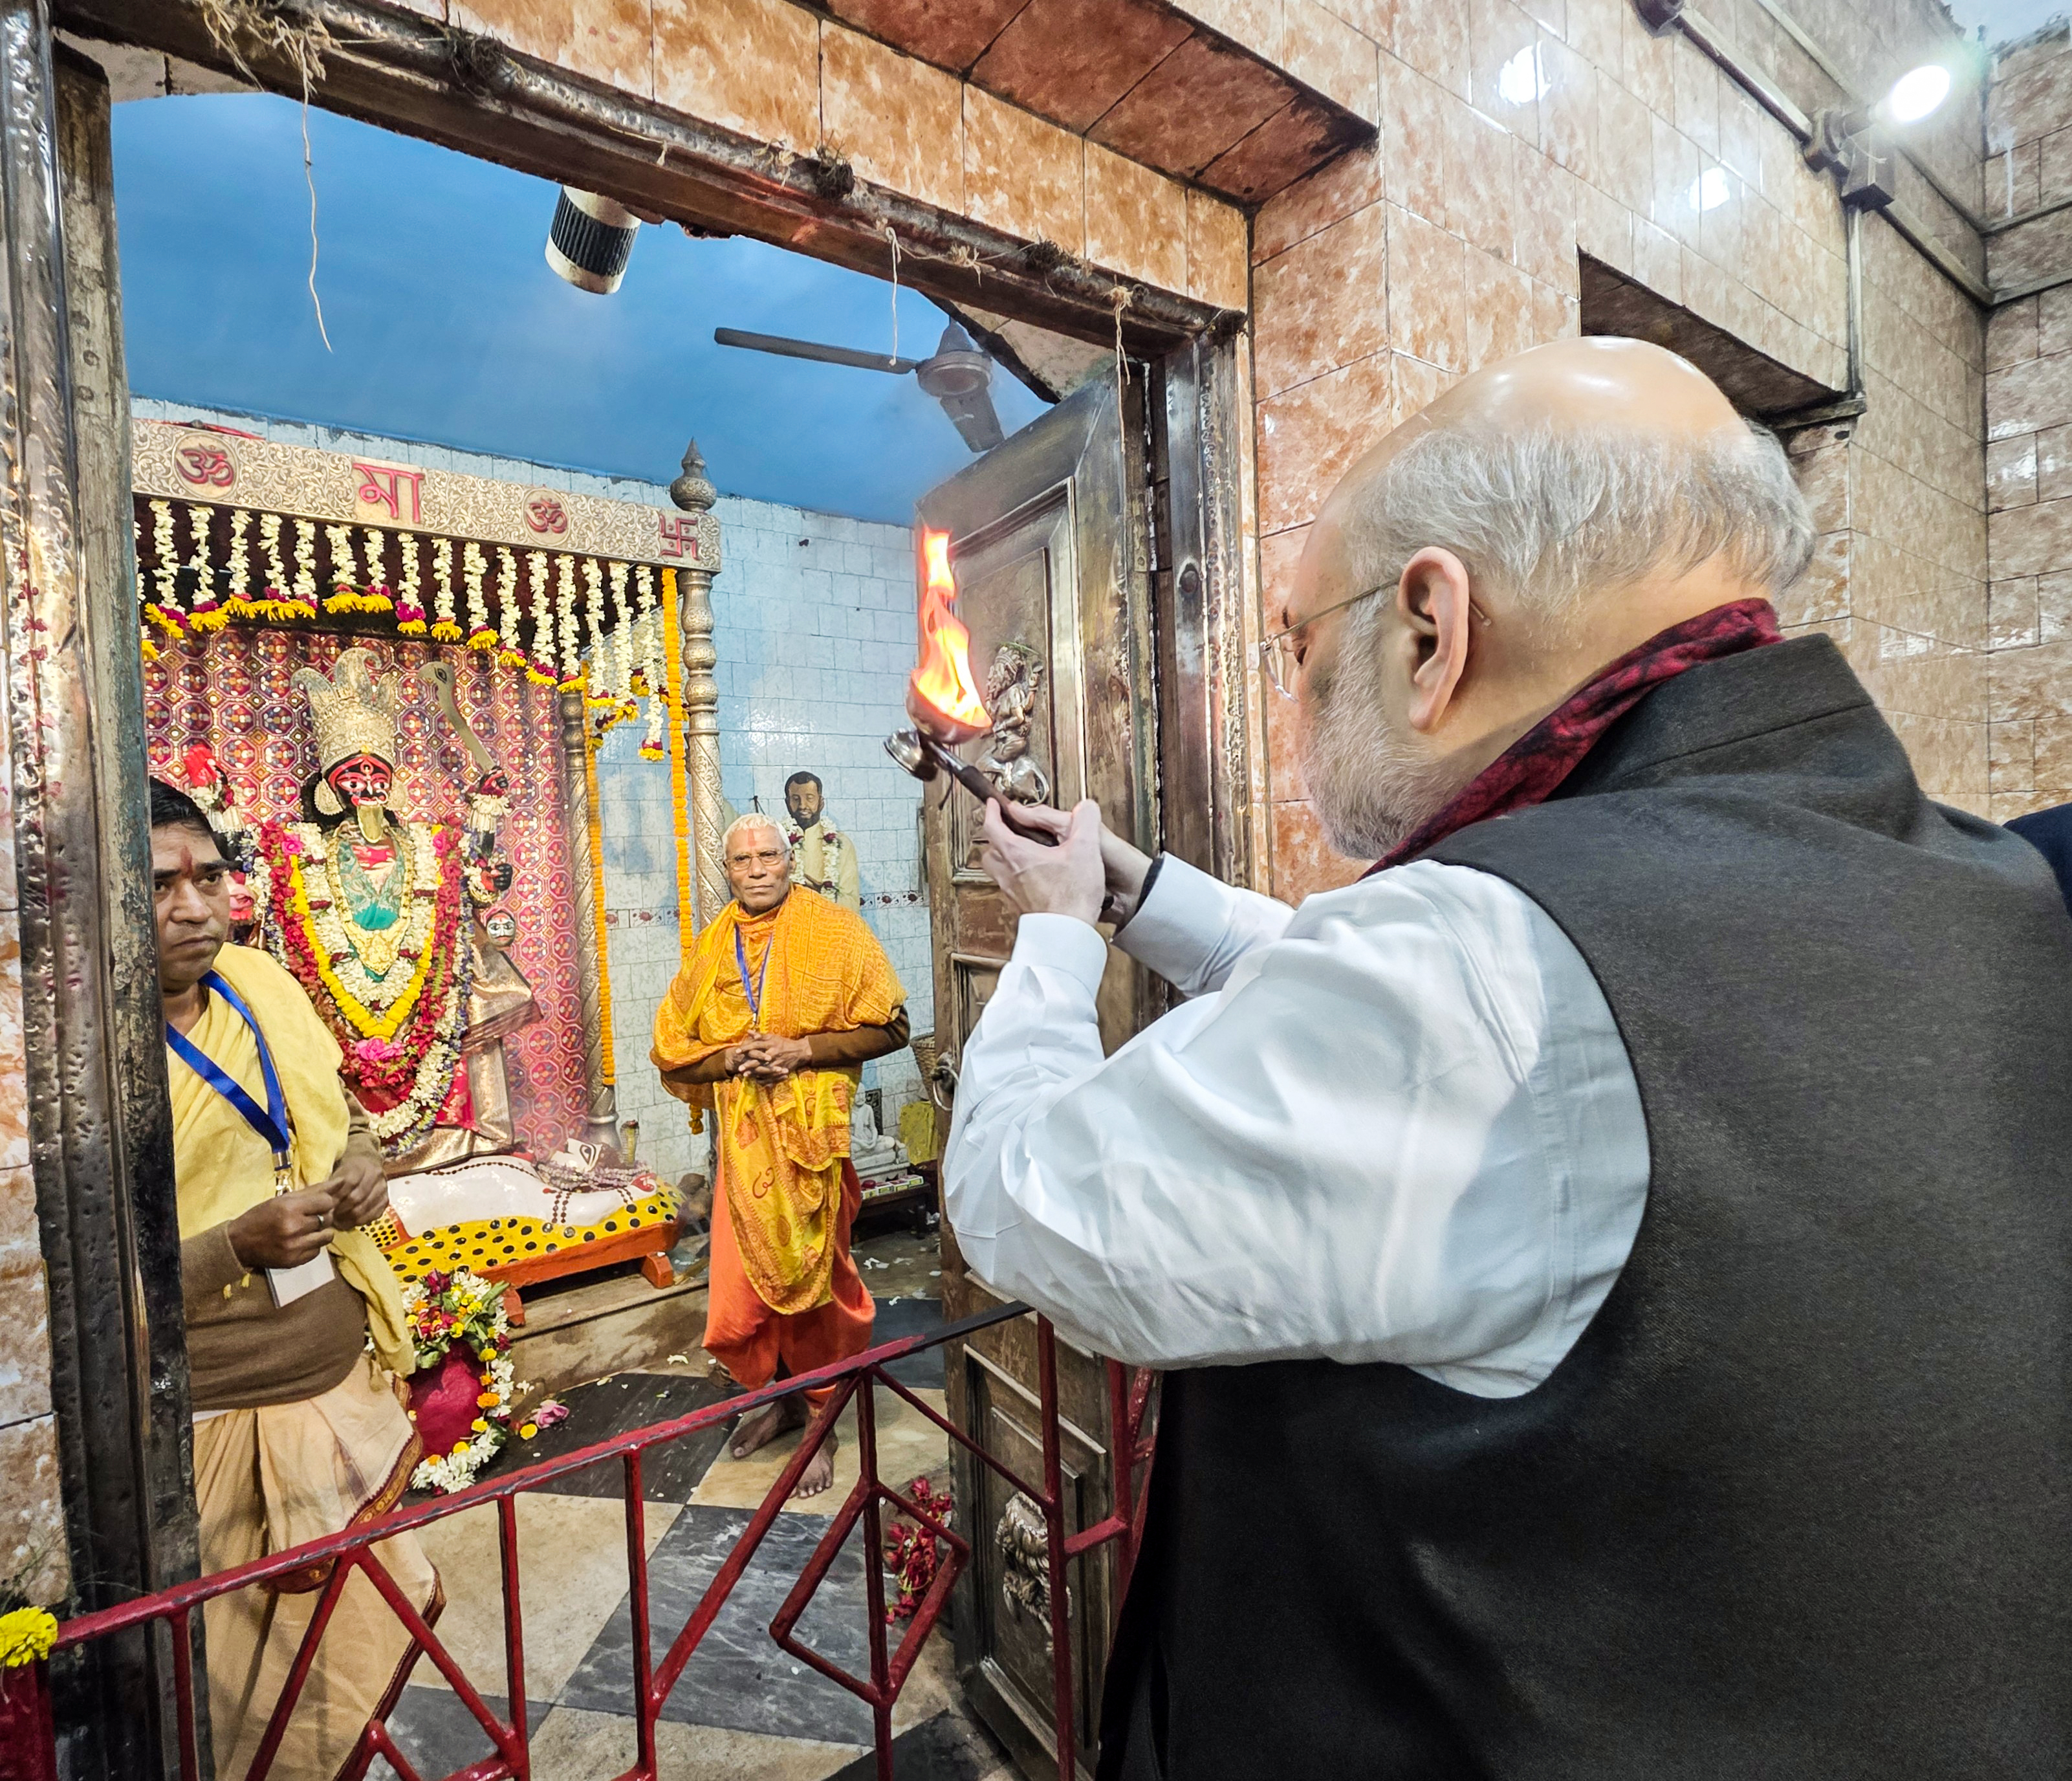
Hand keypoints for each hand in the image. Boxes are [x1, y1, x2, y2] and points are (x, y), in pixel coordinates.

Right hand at [227, 1187, 337, 1270]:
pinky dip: (313, 1245)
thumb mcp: (283, 1200)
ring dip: (321, 1231)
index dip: (324, 1202)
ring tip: (308, 1229)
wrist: (239, 1243)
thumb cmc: (261, 1216)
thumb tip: (340, 1182)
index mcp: (289, 1208)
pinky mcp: (295, 1261)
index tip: (317, 1204)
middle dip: (323, 1216)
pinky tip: (301, 1241)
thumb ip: (313, 1191)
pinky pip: (317, 1251)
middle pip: (328, 1218)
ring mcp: (295, 1247)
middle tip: (310, 1217)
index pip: (326, 1202)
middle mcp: (294, 1228)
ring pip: (327, 1236)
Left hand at [313, 1143, 388, 1231]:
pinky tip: (350, 1221)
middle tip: (330, 1217)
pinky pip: (374, 1214)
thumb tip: (322, 1205)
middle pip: (357, 1197)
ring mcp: (383, 1187)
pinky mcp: (386, 1199)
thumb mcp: (336, 1170)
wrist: (366, 1161)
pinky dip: (361, 1221)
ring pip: (365, 1208)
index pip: (349, 1183)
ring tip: (338, 1221)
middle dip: (341, 1210)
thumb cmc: (346, 1168)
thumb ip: (330, 1185)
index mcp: (361, 1164)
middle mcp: (376, 1174)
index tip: (325, 1206)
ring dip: (349, 1217)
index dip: (336, 1197)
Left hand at [728, 1034, 812, 1081]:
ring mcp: (777, 1063)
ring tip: (745, 1075)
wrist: (800, 1051)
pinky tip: (756, 1080)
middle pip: (759, 1059)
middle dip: (749, 1064)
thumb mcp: (773, 1037)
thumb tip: (748, 1031)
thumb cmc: (785, 1043)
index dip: (746, 1048)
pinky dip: (763, 1079)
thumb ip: (760, 1035)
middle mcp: (773, 1053)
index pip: (756, 1045)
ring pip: (764, 1069)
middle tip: (739, 1067)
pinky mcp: (780, 1070)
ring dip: (754, 1073)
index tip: (737, 1051)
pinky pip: (771, 1076)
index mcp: (771, 1043)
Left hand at [978, 799, 1110, 924]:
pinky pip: (1008, 889)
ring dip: (1002, 860)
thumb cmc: (1071, 898)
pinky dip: (1014, 879)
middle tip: (1004, 831)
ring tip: (1018, 855)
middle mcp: (1008, 874)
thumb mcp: (1085, 850)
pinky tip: (1032, 880)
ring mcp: (1012, 894)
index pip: (992, 827)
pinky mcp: (1020, 909)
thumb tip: (1086, 808)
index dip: (992, 812)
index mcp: (1017, 855)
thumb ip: (1086, 823)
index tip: (994, 805)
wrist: (1066, 935)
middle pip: (989, 851)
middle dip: (994, 838)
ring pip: (996, 872)